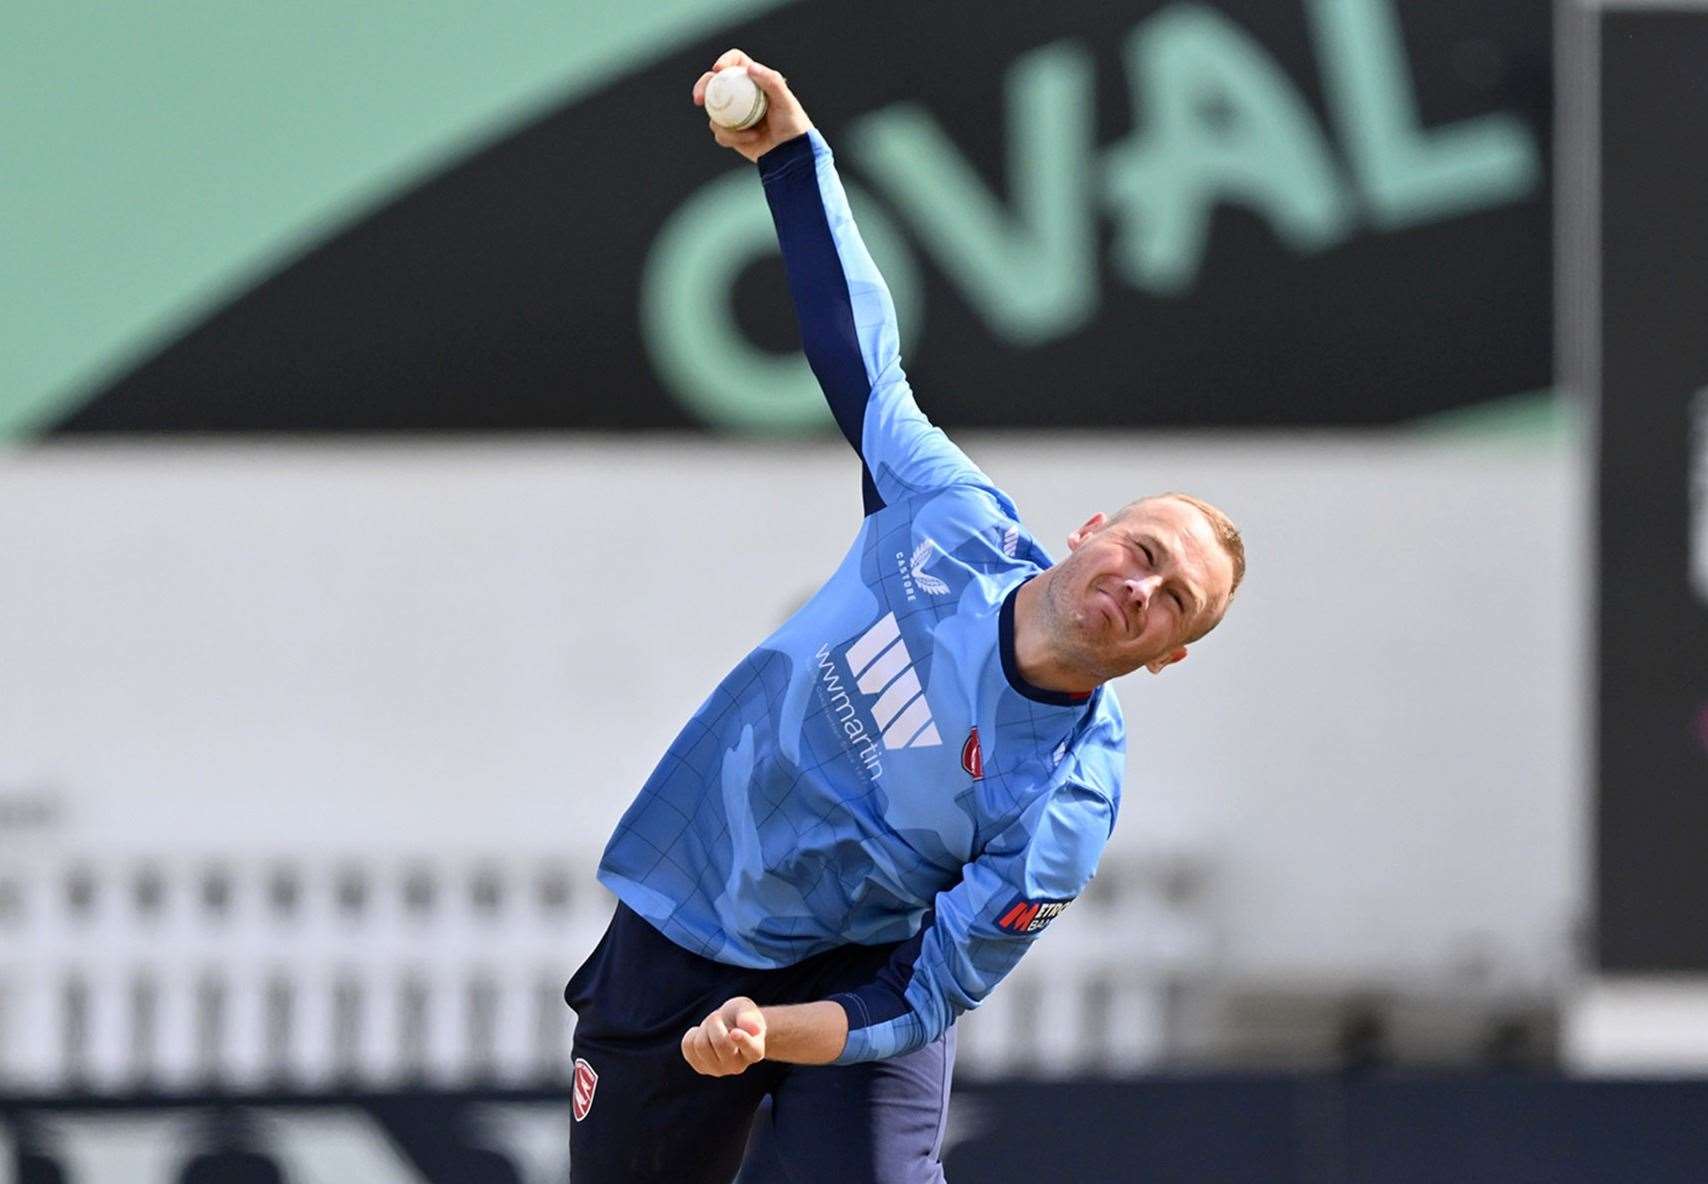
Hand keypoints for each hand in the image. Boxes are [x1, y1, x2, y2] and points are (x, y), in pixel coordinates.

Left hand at [681, 995, 766, 1075]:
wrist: (730, 1026)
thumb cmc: (741, 1016)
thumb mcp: (746, 1009)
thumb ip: (748, 1017)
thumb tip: (753, 1029)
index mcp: (755, 1051)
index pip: (750, 1048)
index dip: (742, 1041)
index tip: (734, 1032)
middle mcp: (738, 1066)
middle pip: (720, 1043)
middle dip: (714, 1022)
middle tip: (717, 1015)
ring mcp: (719, 1070)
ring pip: (701, 1045)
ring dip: (703, 1028)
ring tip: (712, 1027)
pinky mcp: (701, 1068)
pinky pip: (688, 1046)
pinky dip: (692, 1034)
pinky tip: (704, 1036)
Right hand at [692, 49, 813, 163]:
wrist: (792, 153)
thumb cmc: (793, 124)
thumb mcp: (786, 101)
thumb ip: (771, 81)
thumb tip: (749, 68)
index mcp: (754, 81)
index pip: (735, 62)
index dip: (724, 61)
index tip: (718, 70)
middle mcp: (741, 95)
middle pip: (714, 83)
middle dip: (703, 87)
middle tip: (699, 98)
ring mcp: (734, 114)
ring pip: (713, 111)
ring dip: (726, 123)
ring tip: (753, 132)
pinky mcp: (731, 133)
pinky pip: (720, 133)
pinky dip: (732, 137)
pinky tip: (752, 139)